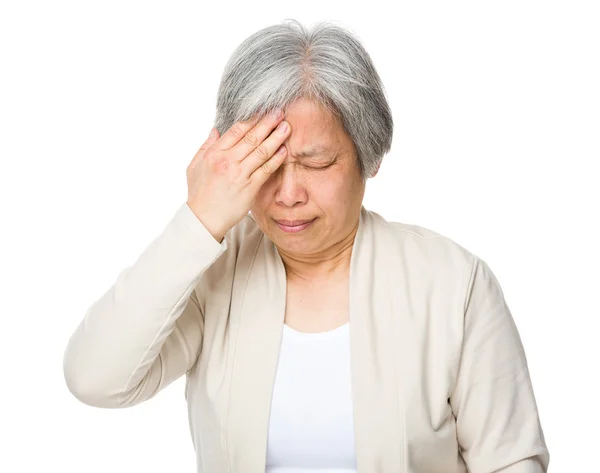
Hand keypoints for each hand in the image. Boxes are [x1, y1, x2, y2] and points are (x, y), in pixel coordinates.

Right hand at [186, 109, 290, 241]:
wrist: (204, 219)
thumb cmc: (199, 193)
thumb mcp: (194, 166)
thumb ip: (205, 147)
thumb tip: (216, 130)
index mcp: (214, 154)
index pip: (236, 130)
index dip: (252, 119)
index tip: (263, 110)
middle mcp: (227, 161)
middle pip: (252, 137)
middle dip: (268, 123)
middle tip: (280, 112)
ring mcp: (239, 174)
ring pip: (261, 151)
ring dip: (276, 138)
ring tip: (287, 127)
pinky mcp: (250, 188)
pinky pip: (266, 170)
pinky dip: (276, 159)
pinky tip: (284, 150)